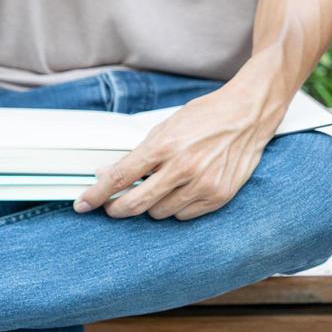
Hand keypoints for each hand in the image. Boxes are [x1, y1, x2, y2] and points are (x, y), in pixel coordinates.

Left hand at [75, 78, 283, 221]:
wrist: (248, 115)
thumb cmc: (206, 116)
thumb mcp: (166, 127)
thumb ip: (140, 154)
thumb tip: (108, 174)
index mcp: (165, 146)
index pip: (119, 178)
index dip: (96, 194)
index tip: (83, 204)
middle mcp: (183, 168)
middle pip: (135, 204)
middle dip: (117, 208)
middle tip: (111, 206)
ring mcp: (203, 185)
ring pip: (159, 213)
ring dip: (151, 205)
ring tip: (159, 188)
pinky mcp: (219, 196)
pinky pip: (184, 215)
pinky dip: (176, 207)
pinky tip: (181, 191)